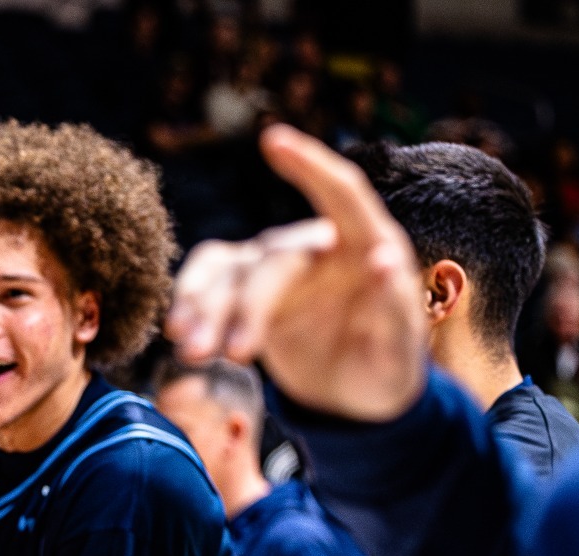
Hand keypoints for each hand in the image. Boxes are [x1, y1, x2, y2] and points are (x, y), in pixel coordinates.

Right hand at [166, 125, 427, 422]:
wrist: (352, 392)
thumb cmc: (386, 363)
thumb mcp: (402, 346)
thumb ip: (395, 306)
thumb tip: (386, 260)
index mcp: (364, 245)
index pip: (343, 193)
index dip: (310, 165)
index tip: (273, 140)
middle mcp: (313, 248)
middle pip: (274, 261)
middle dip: (250, 306)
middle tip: (237, 354)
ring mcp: (272, 267)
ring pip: (230, 275)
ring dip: (206, 310)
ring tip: (192, 352)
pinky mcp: (241, 290)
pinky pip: (206, 285)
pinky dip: (189, 304)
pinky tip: (176, 330)